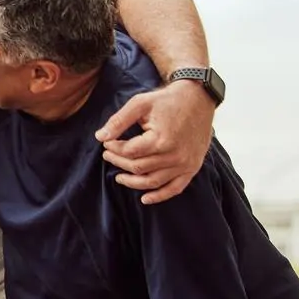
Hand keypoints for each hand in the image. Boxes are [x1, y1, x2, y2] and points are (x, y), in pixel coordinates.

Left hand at [97, 79, 215, 204]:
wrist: (198, 98)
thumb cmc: (167, 100)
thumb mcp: (140, 103)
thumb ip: (119, 121)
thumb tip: (100, 137)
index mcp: (160, 140)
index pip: (129, 152)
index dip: (113, 148)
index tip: (106, 142)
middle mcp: (174, 155)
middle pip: (138, 168)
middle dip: (118, 162)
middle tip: (108, 155)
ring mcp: (185, 164)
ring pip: (152, 182)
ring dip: (133, 182)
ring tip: (119, 177)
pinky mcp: (192, 167)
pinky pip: (175, 188)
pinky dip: (160, 196)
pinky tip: (145, 199)